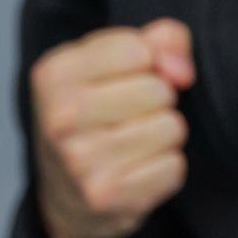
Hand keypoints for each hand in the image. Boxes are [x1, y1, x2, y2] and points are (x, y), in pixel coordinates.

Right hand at [30, 19, 194, 237]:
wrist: (66, 190)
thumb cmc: (100, 109)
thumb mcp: (118, 59)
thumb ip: (162, 40)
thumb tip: (182, 72)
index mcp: (55, 74)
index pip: (140, 50)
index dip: (150, 61)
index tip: (130, 75)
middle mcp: (60, 117)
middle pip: (159, 90)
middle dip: (160, 98)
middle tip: (133, 112)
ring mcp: (80, 162)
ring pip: (171, 128)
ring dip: (165, 133)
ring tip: (136, 139)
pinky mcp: (106, 197)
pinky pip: (173, 167)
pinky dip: (165, 167)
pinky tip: (138, 168)